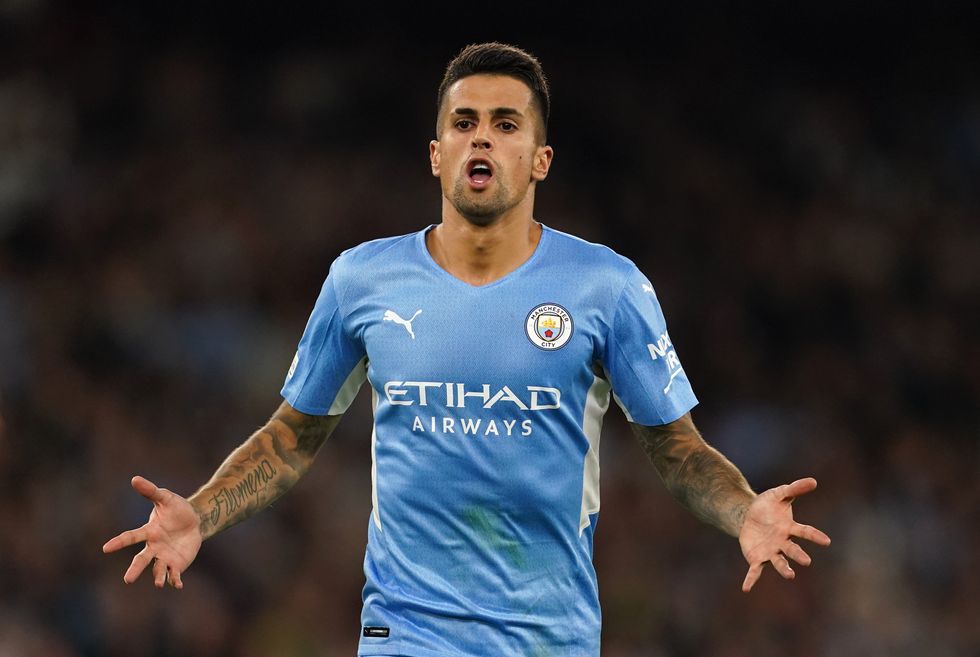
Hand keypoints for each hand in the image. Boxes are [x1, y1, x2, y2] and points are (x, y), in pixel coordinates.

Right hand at [102, 476, 202, 588]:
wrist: (195, 520)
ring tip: (159, 584)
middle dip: (135, 569)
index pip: (131, 536)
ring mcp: (164, 557)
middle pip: (142, 559)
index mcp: (149, 531)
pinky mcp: (177, 563)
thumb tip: (134, 479)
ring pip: (158, 569)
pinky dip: (175, 580)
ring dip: (158, 576)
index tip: (105, 548)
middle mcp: (154, 547)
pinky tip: (178, 585)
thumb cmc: (176, 509)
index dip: (119, 542)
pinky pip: (174, 574)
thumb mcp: (165, 498)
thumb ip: (151, 491)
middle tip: (127, 580)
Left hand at [738, 477, 830, 591]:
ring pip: (779, 562)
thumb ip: (794, 488)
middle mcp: (782, 542)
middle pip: (792, 549)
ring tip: (790, 575)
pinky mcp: (757, 558)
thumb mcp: (779, 494)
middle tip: (806, 561)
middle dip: (798, 555)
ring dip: (784, 568)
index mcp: (789, 528)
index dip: (814, 536)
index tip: (826, 541)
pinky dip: (751, 580)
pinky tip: (746, 588)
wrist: (748, 516)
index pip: (804, 532)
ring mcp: (770, 552)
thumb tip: (813, 481)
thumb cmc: (767, 506)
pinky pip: (755, 571)